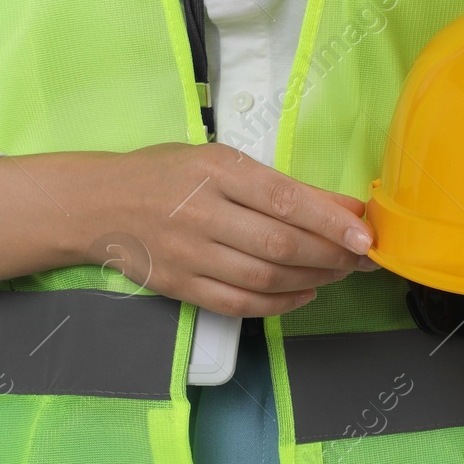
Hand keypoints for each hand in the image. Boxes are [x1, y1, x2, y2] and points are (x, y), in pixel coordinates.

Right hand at [83, 142, 376, 316]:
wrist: (98, 203)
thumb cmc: (167, 172)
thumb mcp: (221, 160)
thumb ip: (280, 184)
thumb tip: (344, 207)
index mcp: (216, 170)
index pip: (284, 199)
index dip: (330, 221)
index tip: (365, 234)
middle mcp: (202, 213)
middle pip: (279, 244)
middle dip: (331, 255)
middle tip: (362, 257)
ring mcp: (189, 254)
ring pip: (264, 278)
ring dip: (312, 279)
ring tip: (339, 272)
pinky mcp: (180, 286)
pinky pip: (239, 304)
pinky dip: (279, 303)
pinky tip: (303, 293)